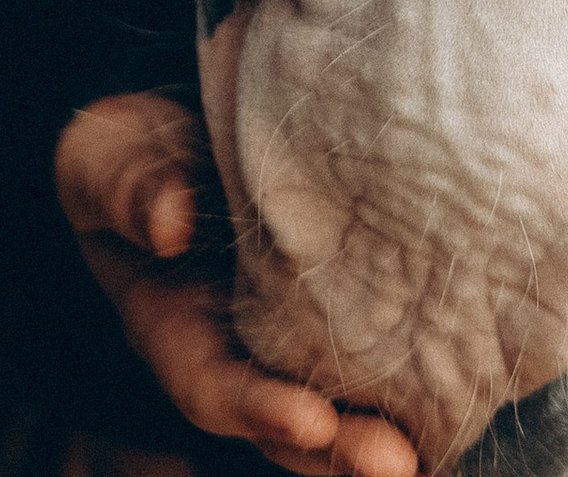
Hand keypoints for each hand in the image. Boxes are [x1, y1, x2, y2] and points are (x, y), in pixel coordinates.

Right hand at [53, 93, 419, 475]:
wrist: (173, 126)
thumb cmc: (130, 150)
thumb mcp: (106, 160)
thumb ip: (128, 187)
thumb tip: (169, 222)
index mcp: (173, 327)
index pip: (212, 384)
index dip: (259, 408)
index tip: (311, 421)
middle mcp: (234, 348)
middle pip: (287, 418)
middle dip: (337, 450)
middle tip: (395, 465)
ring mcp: (287, 333)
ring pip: (335, 400)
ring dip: (378, 431)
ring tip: (430, 455)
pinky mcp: (339, 299)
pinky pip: (373, 348)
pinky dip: (413, 374)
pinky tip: (461, 380)